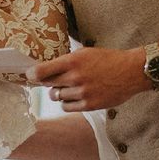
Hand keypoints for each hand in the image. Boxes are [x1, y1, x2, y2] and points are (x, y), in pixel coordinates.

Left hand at [25, 46, 148, 111]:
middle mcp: (76, 77)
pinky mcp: (89, 105)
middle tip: (54, 80)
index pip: (43, 70)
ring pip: (57, 97)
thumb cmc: (107, 59)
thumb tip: (48, 67)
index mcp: (73, 61)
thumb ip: (67, 60)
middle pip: (49, 85)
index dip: (32, 74)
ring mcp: (82, 92)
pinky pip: (67, 107)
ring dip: (60, 92)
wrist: (130, 71)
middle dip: (49, 82)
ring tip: (71, 86)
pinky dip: (67, 102)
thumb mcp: (85, 52)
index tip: (28, 75)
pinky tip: (75, 96)